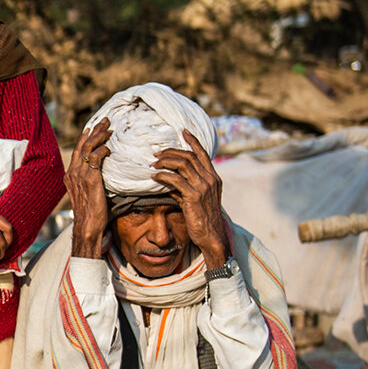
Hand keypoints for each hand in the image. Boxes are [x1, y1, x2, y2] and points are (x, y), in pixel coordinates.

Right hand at [66, 120, 110, 258]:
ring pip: (89, 148)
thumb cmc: (90, 214)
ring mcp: (80, 175)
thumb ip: (89, 182)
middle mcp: (73, 173)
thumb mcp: (87, 194)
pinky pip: (96, 158)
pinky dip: (103, 150)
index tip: (92, 128)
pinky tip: (110, 148)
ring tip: (110, 129)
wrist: (87, 226)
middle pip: (83, 146)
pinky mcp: (90, 179)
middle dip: (94, 131)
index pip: (77, 152)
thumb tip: (100, 176)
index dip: (84, 138)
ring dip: (100, 137)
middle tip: (105, 121)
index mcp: (70, 176)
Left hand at [150, 130, 229, 269]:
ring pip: (182, 164)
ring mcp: (203, 187)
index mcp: (214, 178)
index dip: (193, 141)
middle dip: (171, 152)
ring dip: (165, 161)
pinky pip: (175, 180)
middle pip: (189, 156)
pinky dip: (163, 176)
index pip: (203, 153)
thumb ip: (185, 188)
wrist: (211, 237)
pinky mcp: (194, 196)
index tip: (183, 131)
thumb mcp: (196, 200)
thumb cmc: (202, 220)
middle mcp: (210, 179)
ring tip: (153, 164)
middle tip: (156, 154)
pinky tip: (154, 177)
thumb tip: (168, 182)